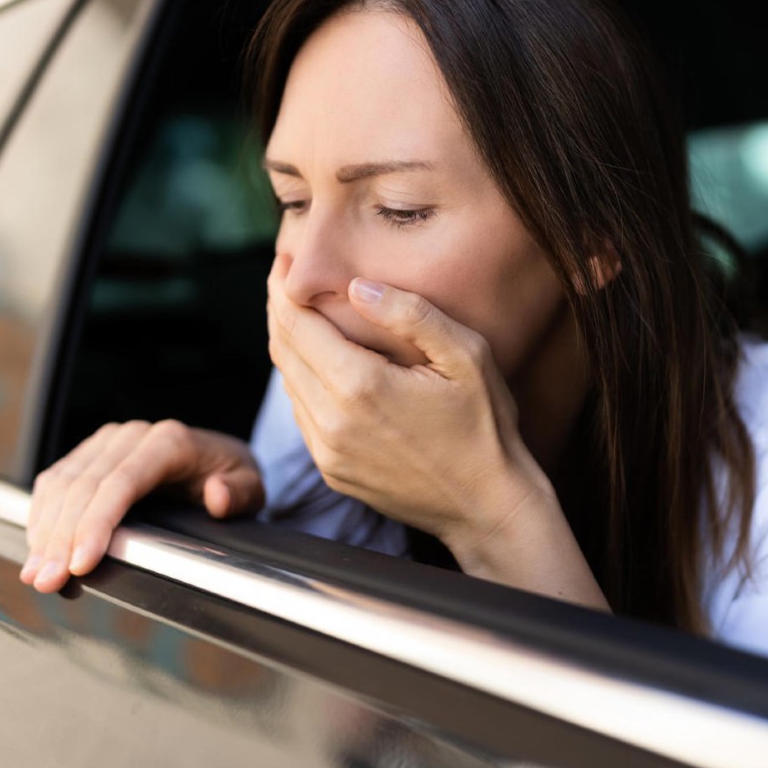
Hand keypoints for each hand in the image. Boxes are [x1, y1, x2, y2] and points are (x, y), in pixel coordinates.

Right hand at [21, 421, 262, 592]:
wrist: (217, 457)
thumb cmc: (231, 475)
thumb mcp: (251, 486)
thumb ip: (240, 493)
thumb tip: (217, 495)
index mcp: (169, 442)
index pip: (120, 482)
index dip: (95, 524)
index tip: (80, 563)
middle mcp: (132, 436)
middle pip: (83, 487)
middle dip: (61, 538)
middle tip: (48, 581)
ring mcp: (107, 443)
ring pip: (62, 484)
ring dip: (44, 532)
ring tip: (36, 574)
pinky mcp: (90, 453)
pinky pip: (55, 481)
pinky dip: (42, 516)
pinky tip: (38, 548)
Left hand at [266, 254, 547, 555]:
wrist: (488, 506)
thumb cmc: (486, 427)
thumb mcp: (466, 356)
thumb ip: (410, 314)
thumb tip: (357, 286)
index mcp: (360, 386)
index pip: (296, 323)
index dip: (282, 288)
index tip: (282, 261)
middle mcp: (332, 422)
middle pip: (282, 350)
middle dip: (279, 309)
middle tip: (283, 278)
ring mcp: (328, 452)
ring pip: (288, 383)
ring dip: (288, 346)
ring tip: (300, 315)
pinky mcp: (332, 472)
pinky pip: (303, 415)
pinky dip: (303, 382)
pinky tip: (321, 364)